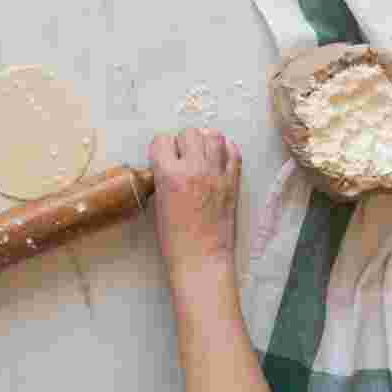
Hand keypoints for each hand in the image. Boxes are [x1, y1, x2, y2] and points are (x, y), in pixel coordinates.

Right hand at [149, 128, 241, 282]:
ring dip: (204, 141)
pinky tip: (218, 158)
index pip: (162, 140)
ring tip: (201, 154)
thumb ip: (163, 178)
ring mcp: (216, 173)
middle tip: (182, 157)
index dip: (161, 148)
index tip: (163, 157)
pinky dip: (225, 149)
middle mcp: (194, 168)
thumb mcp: (159, 203)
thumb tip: (170, 163)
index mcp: (169, 174)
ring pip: (213, 135)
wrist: (202, 258)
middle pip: (189, 133)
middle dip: (182, 142)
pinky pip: (233, 152)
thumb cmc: (174, 239)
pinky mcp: (233, 181)